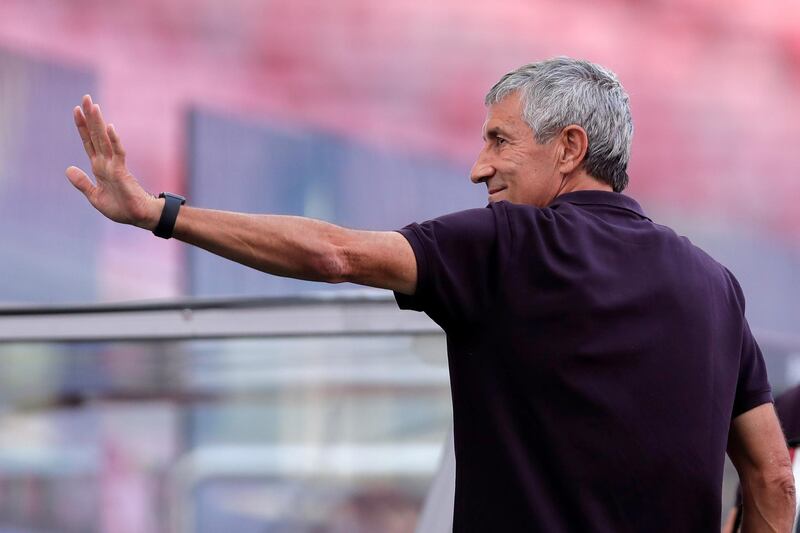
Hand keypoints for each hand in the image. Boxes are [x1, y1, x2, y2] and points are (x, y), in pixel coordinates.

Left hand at [66, 95, 162, 228]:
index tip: (77, 109)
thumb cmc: (122, 209)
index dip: (82, 126)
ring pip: (104, 140)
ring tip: (93, 106)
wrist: (139, 217)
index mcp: (99, 167)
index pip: (88, 142)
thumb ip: (82, 183)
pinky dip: (114, 141)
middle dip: (90, 117)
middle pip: (95, 135)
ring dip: (98, 123)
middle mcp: (106, 162)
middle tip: (86, 97)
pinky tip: (110, 128)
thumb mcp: (95, 197)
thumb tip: (68, 169)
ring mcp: (114, 165)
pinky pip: (118, 153)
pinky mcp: (122, 172)